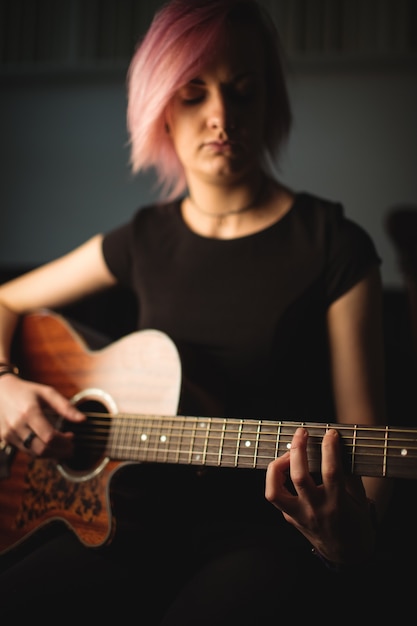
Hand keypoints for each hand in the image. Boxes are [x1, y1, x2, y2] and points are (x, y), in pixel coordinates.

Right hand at [0, 374, 84, 458]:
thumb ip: (66, 407)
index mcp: (29, 412)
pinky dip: (39, 451)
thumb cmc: (26, 391)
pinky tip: (48, 445)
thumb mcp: (47, 393)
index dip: (64, 442)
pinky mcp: (5, 438)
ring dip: (51, 454)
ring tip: (62, 447)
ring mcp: (9, 433)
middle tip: (71, 448)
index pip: (49, 437)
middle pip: (42, 449)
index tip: (72, 437)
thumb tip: (83, 420)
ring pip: (33, 453)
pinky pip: (26, 451)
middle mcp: (17, 425)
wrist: (0, 391)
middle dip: (59, 452)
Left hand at [265, 427, 375, 565]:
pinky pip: (275, 496)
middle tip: (302, 432)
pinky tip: (286, 469)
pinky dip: (276, 479)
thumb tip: (339, 448)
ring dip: (277, 466)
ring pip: (275, 491)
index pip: (331, 472)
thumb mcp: (360, 499)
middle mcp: (315, 510)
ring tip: (287, 453)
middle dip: (298, 449)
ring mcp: (299, 516)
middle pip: (299, 476)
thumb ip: (350, 475)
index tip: (330, 433)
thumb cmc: (356, 524)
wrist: (347, 554)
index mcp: (337, 504)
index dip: (329, 449)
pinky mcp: (289, 518)